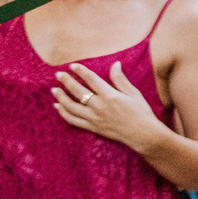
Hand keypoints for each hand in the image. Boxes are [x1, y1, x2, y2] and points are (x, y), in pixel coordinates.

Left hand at [52, 62, 167, 148]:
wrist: (142, 134)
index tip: (72, 66)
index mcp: (110, 96)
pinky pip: (73, 120)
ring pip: (71, 106)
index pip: (91, 80)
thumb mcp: (134, 93)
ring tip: (54, 90)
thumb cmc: (141, 112)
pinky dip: (63, 113)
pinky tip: (58, 106)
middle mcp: (99, 106)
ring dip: (60, 97)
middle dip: (66, 82)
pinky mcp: (92, 127)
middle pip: (78, 91)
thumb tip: (115, 64)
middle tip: (58, 75)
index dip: (81, 71)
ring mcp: (94, 118)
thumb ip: (121, 79)